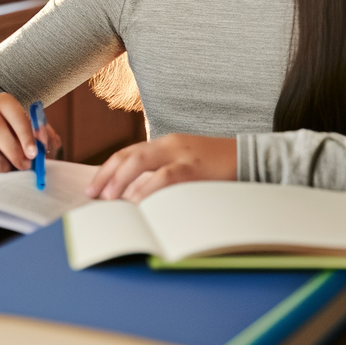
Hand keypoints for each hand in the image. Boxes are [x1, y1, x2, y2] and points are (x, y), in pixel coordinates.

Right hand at [0, 93, 63, 172]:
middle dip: (13, 151)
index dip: (26, 134)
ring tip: (6, 170)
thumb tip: (51, 142)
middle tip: (24, 166)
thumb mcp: (21, 126)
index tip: (34, 153)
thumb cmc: (3, 130)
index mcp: (2, 102)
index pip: (15, 115)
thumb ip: (39, 134)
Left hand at [85, 133, 235, 201]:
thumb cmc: (218, 168)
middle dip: (108, 175)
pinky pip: (165, 176)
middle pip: (128, 155)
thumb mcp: (187, 167)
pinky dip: (148, 188)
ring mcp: (182, 154)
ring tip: (110, 199)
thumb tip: (136, 198)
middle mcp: (170, 144)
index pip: (128, 152)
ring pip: (141, 161)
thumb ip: (163, 176)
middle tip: (95, 196)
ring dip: (121, 180)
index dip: (108, 170)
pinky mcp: (195, 167)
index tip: (93, 187)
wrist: (253, 157)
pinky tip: (138, 201)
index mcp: (166, 143)